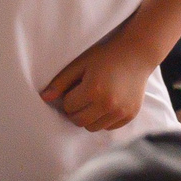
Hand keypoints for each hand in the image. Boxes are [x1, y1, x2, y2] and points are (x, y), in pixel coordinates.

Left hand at [40, 31, 154, 131]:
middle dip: (75, 111)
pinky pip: (108, 127)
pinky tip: (106, 104)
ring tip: (93, 101)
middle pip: (79, 121)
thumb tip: (44, 98)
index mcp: (93, 90)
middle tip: (80, 97)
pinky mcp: (130, 115)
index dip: (68, 97)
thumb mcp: (80, 64)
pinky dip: (103, 120)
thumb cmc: (105, 55)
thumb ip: (61, 82)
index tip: (75, 88)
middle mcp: (108, 104)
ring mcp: (121, 112)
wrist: (137, 53)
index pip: (68, 106)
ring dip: (88, 117)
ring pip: (93, 127)